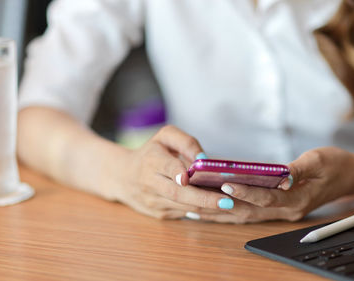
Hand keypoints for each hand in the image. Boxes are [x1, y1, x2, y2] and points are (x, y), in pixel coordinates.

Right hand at [113, 125, 234, 218]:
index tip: (187, 178)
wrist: (123, 176)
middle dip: (204, 199)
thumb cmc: (151, 152)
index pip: (165, 166)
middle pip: (178, 194)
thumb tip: (204, 159)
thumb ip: (186, 142)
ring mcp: (153, 201)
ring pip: (183, 207)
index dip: (176, 172)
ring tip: (230, 206)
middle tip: (228, 201)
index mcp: (151, 160)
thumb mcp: (165, 137)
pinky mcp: (158, 214)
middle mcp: (150, 183)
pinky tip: (217, 210)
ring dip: (207, 208)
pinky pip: (183, 214)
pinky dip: (201, 213)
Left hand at [195, 147, 353, 222]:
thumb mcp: (321, 159)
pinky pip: (251, 212)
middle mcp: (289, 210)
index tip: (224, 184)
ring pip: (247, 215)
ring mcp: (284, 211)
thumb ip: (300, 168)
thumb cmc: (337, 165)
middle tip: (199, 196)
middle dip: (223, 205)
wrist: (352, 177)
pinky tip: (213, 206)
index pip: (267, 198)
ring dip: (223, 211)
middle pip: (250, 211)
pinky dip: (232, 210)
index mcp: (299, 198)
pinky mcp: (280, 207)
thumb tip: (282, 175)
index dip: (245, 192)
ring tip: (197, 203)